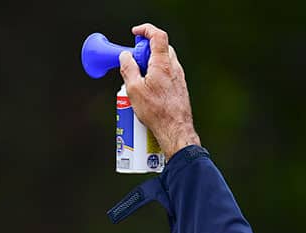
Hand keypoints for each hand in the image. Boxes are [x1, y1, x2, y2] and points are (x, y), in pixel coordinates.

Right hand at [119, 23, 200, 161]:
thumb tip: (125, 57)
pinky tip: (148, 90)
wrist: (175, 129)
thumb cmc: (157, 112)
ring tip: (138, 79)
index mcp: (162, 63)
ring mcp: (179, 77)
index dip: (146, 30)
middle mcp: (174, 67)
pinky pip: (167, 73)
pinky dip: (156, 74)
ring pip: (164, 61)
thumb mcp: (134, 89)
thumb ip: (128, 69)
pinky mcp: (179, 87)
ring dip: (150, 63)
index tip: (135, 33)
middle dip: (145, 49)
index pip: (158, 35)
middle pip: (160, 48)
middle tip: (133, 61)